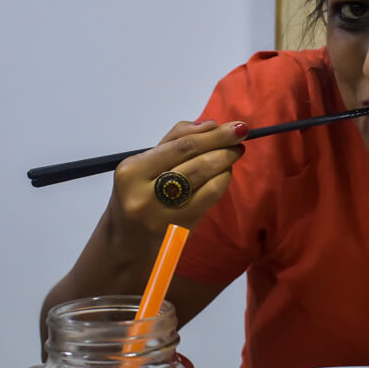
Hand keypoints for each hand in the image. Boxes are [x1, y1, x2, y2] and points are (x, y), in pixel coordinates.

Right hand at [108, 119, 247, 239]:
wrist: (128, 242)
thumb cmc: (136, 195)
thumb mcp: (142, 166)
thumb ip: (173, 141)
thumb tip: (210, 125)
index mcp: (130, 171)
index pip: (180, 145)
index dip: (212, 134)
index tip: (233, 126)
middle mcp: (144, 193)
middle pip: (194, 159)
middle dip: (222, 144)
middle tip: (240, 135)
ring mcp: (163, 213)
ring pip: (205, 177)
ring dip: (225, 160)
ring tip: (235, 151)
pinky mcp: (181, 227)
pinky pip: (210, 196)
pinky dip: (222, 180)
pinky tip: (226, 172)